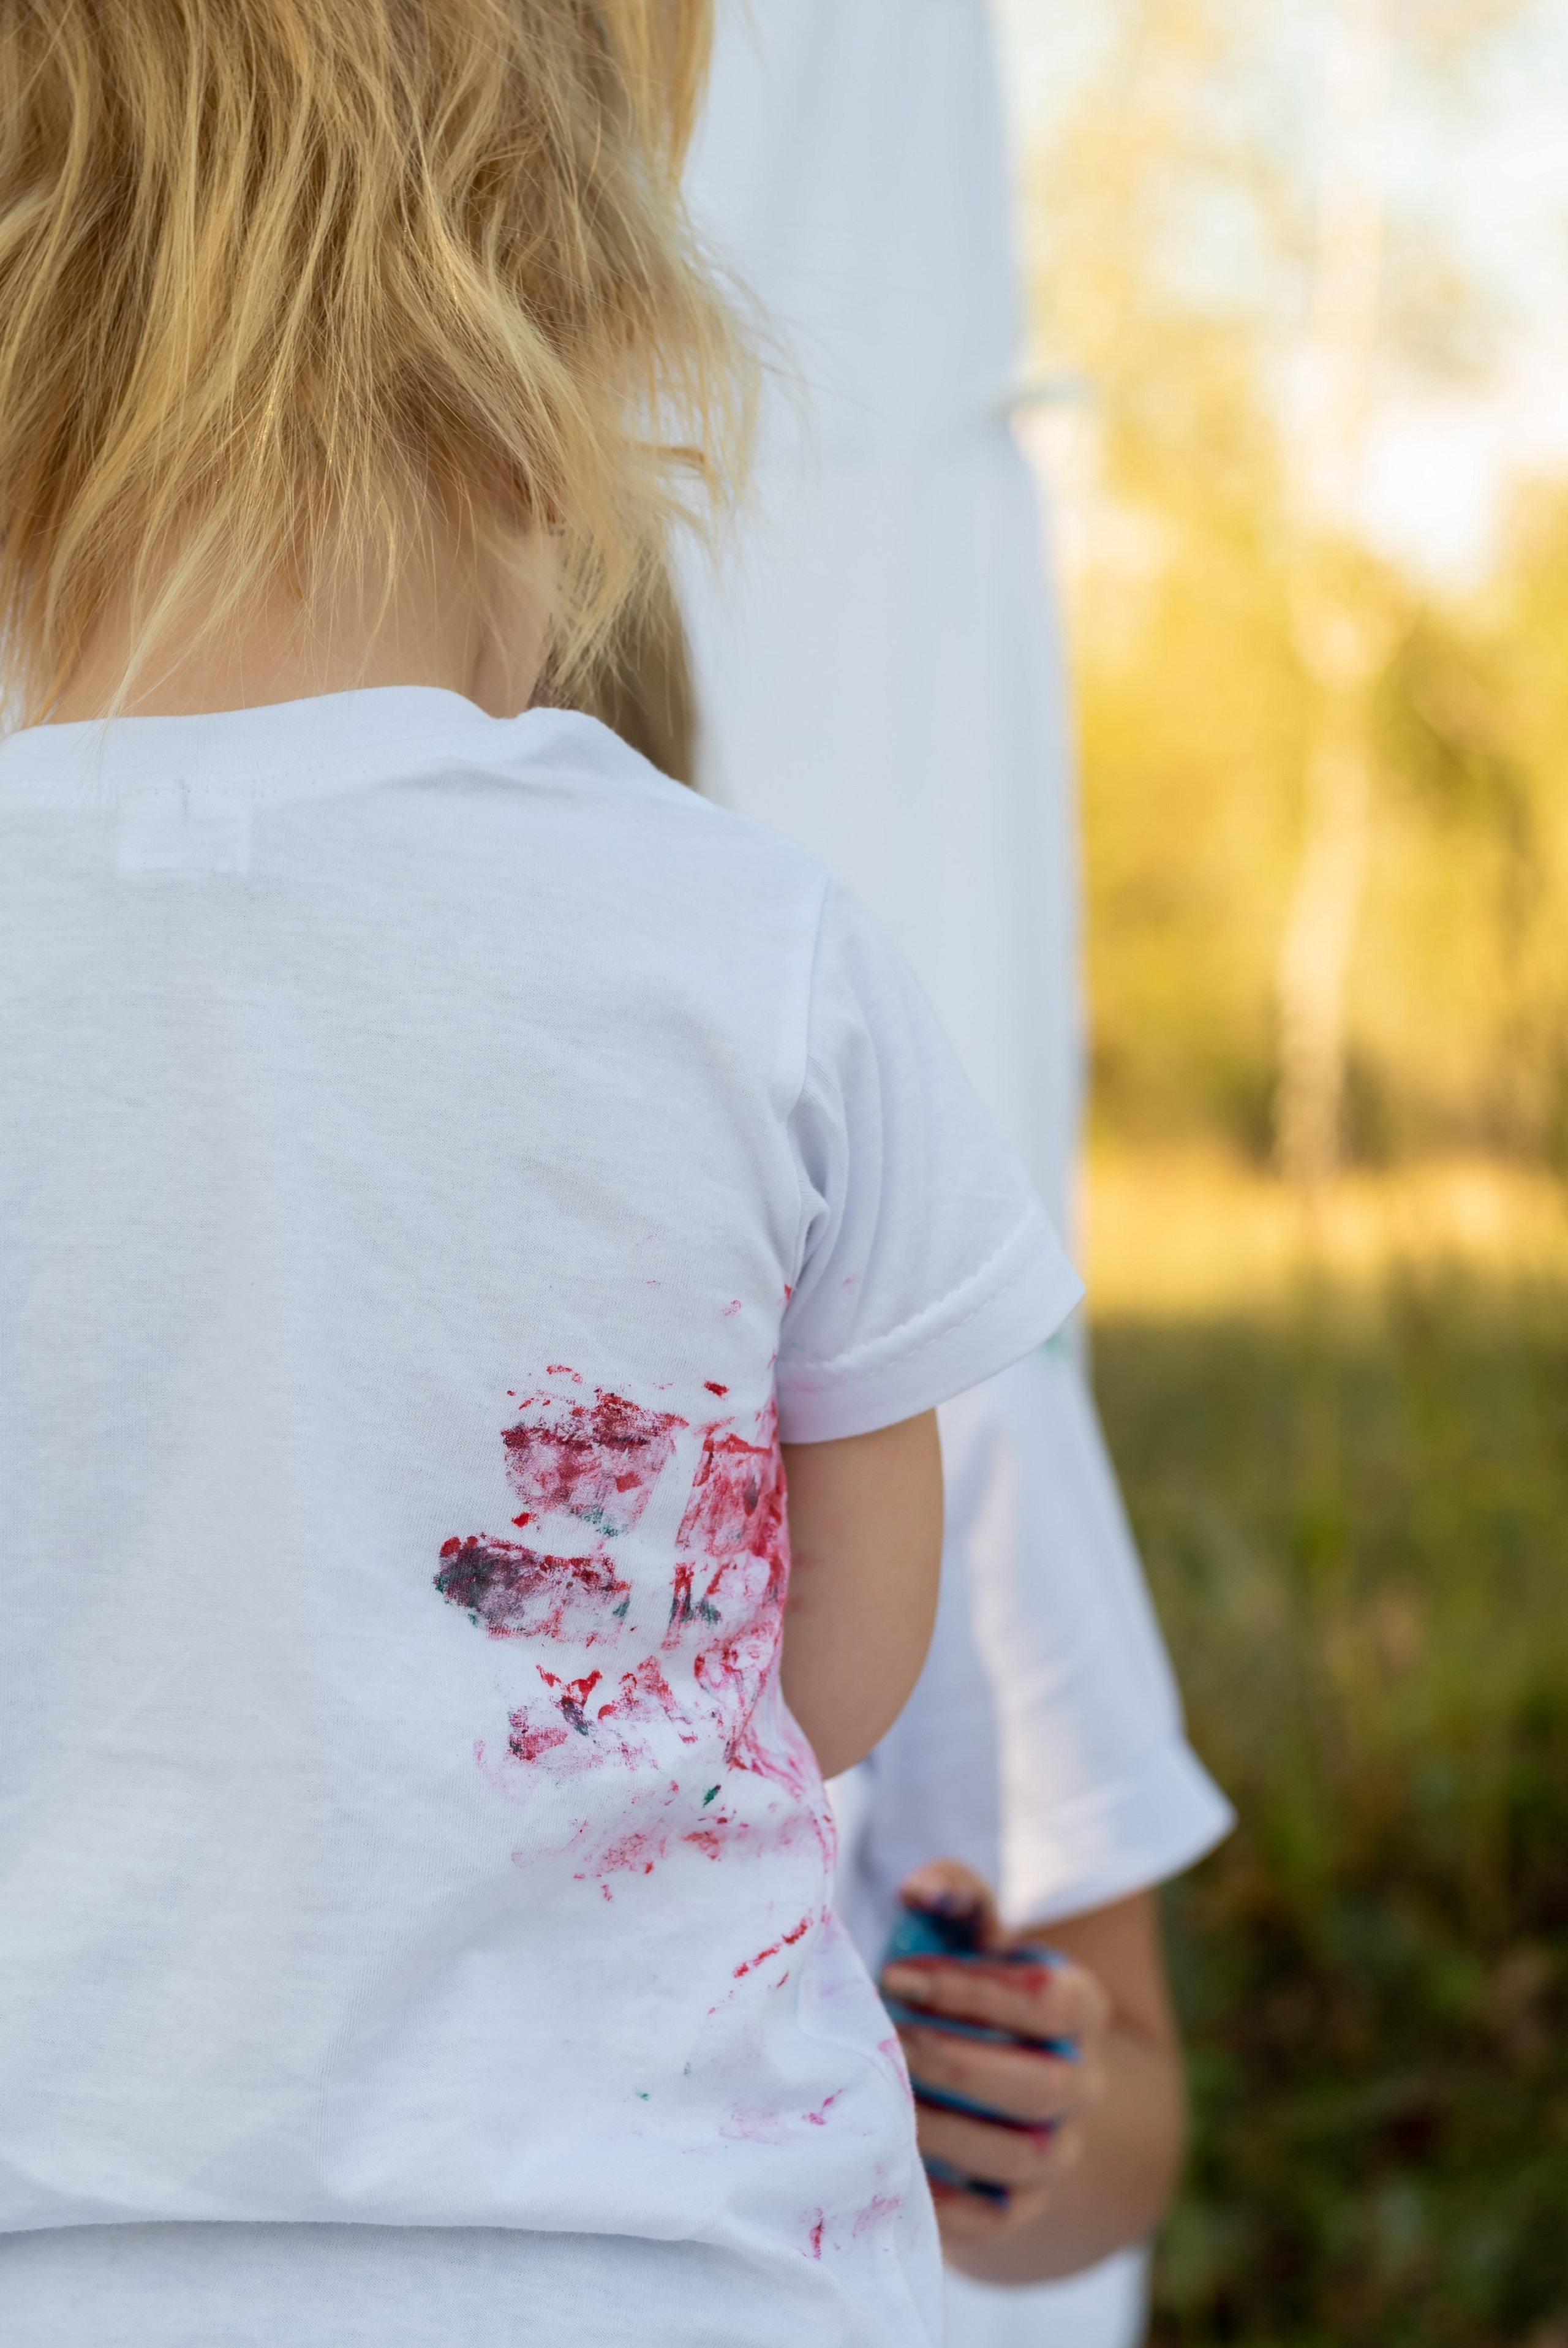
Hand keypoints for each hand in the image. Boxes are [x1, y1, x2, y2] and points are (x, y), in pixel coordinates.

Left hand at [880, 1860, 1110, 2249]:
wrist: (983, 2074)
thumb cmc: (962, 1987)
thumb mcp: (966, 1934)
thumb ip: (954, 1896)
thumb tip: (921, 1888)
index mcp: (1078, 2007)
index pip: (1047, 2002)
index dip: (972, 1990)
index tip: (895, 1974)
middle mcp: (1080, 2084)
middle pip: (1043, 2087)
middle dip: (958, 2063)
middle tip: (888, 2041)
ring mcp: (1056, 2152)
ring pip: (1022, 2156)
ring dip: (948, 2129)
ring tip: (881, 2099)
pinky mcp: (1018, 2209)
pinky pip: (993, 2222)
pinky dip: (944, 2202)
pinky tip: (889, 2166)